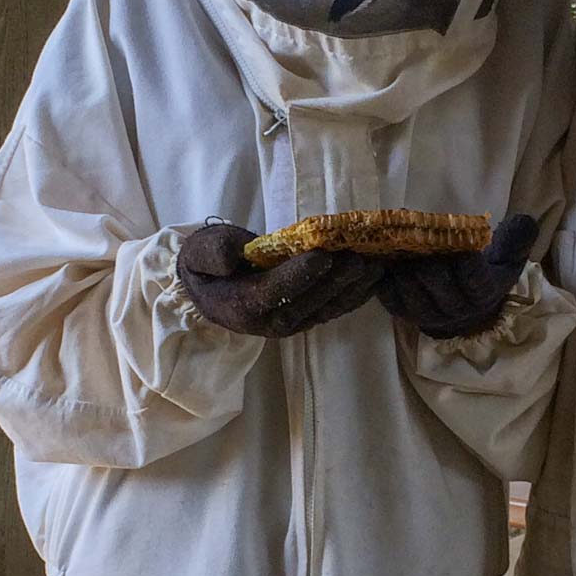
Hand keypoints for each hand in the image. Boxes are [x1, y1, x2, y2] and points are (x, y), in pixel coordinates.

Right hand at [176, 223, 383, 337]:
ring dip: (352, 289)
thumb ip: (214, 253)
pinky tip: (373, 279)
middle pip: (307, 302)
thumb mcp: (200, 252)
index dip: (299, 274)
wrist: (211, 288)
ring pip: (325, 309)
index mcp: (242, 305)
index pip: (274, 291)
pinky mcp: (305, 319)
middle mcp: (269, 322)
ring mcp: (290, 324)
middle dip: (335, 280)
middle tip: (358, 257)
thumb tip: (233, 257)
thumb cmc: (208, 263)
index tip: (322, 255)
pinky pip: (332, 310)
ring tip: (374, 266)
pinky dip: (354, 296)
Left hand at [377, 214, 538, 339]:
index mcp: (482, 293)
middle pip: (438, 283)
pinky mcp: (404, 313)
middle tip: (419, 238)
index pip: (475, 280)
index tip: (463, 247)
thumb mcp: (507, 259)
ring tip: (396, 247)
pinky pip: (390, 300)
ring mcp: (427, 314)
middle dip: (429, 260)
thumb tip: (526, 221)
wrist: (467, 311)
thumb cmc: (486, 275)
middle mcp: (455, 309)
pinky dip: (383, 281)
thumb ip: (516, 241)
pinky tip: (380, 263)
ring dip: (403, 269)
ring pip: (411, 292)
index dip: (467, 264)